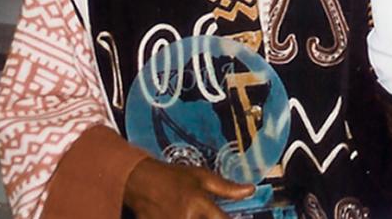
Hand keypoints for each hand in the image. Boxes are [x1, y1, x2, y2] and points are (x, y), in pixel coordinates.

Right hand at [123, 158, 255, 218]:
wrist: (140, 182)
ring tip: (192, 212)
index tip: (238, 217)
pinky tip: (184, 215)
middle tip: (203, 212)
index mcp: (198, 203)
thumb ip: (227, 187)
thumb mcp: (201, 177)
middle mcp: (185, 218)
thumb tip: (251, 190)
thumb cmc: (173, 177)